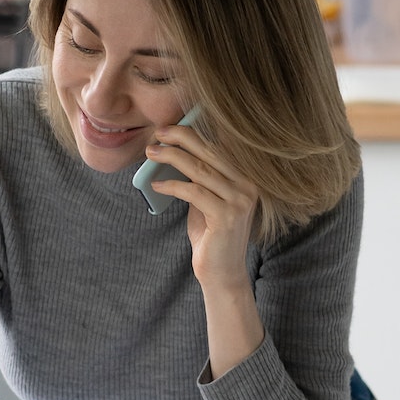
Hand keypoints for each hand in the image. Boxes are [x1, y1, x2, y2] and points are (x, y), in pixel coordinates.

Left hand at [145, 119, 259, 293]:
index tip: (171, 126)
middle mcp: (248, 186)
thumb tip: (175, 153)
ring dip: (171, 158)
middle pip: (211, 152)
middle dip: (181, 137)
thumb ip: (200, 179)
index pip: (219, 147)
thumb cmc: (211, 236)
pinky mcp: (226, 217)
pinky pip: (193, 192)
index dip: (194, 133)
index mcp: (247, 178)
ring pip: (200, 169)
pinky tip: (156, 185)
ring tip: (151, 153)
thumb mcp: (206, 201)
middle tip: (158, 132)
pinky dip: (171, 186)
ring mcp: (240, 201)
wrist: (222, 273)